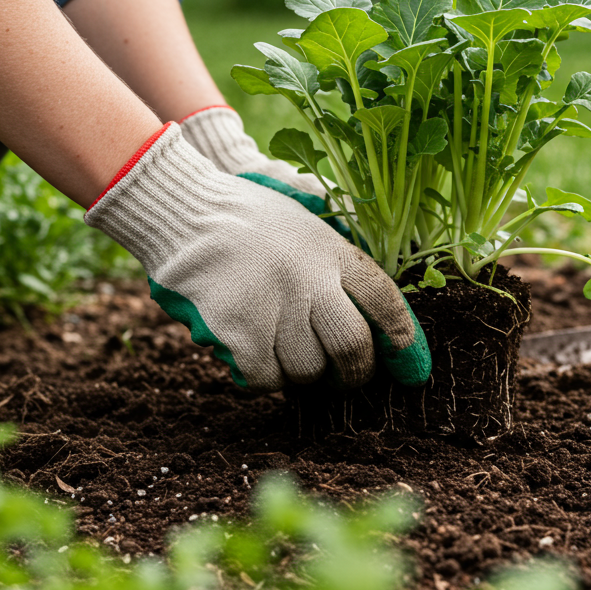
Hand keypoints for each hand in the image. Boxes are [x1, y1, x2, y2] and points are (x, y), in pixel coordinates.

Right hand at [86, 124, 429, 389]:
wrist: (182, 211)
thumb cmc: (244, 215)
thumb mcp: (304, 219)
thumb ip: (335, 257)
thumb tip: (366, 305)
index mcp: (332, 251)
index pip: (385, 299)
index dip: (402, 337)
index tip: (408, 361)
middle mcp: (310, 281)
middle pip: (352, 347)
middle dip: (356, 373)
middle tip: (348, 378)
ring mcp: (275, 309)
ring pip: (307, 370)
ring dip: (302, 372)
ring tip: (286, 353)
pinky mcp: (240, 334)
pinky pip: (266, 378)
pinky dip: (263, 377)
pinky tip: (253, 356)